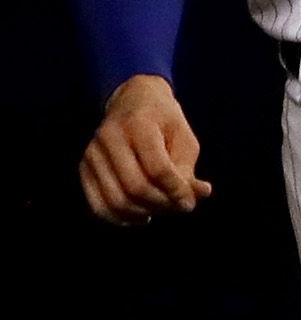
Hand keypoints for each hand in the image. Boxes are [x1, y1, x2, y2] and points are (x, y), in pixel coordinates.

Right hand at [80, 74, 210, 224]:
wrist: (131, 101)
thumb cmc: (164, 122)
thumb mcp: (184, 138)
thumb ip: (188, 169)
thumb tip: (197, 197)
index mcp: (138, 124)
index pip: (157, 169)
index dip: (176, 191)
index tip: (191, 202)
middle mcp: (109, 138)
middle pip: (135, 187)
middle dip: (163, 204)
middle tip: (179, 206)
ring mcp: (93, 154)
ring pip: (116, 200)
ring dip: (144, 212)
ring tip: (162, 209)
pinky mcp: (84, 168)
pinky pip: (98, 204)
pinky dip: (121, 218)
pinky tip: (141, 216)